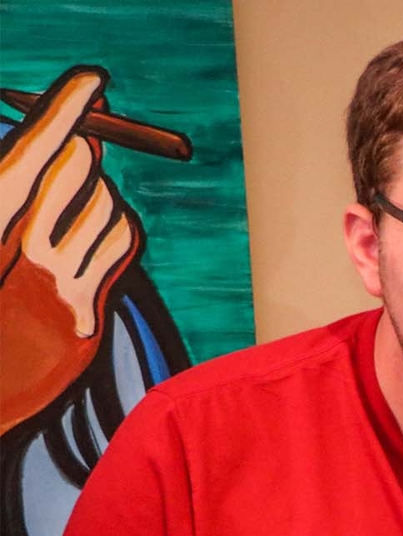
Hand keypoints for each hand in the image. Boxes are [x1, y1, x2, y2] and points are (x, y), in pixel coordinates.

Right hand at [1, 66, 139, 432]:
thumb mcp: (2, 232)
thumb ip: (21, 185)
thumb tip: (73, 134)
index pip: (31, 156)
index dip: (64, 111)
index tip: (93, 80)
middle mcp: (20, 258)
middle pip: (75, 171)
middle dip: (79, 153)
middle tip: (76, 150)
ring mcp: (58, 290)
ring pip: (107, 206)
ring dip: (98, 195)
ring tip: (73, 213)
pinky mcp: (86, 319)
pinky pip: (123, 245)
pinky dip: (117, 229)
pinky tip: (96, 238)